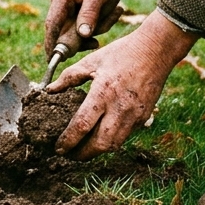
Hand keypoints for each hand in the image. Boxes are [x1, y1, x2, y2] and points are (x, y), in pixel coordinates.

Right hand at [44, 0, 122, 58]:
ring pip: (82, 29)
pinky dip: (103, 20)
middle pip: (68, 32)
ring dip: (101, 23)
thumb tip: (83, 35)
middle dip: (88, 35)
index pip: (52, 26)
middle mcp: (61, 4)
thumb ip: (90, 13)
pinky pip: (89, 23)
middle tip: (102, 37)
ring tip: (116, 8)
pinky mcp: (78, 8)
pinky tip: (115, 9)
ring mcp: (69, 6)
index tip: (52, 60)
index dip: (51, 44)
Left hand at [46, 10, 197, 159]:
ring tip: (83, 149)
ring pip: (114, 145)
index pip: (81, 126)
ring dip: (97, 151)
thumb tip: (50, 90)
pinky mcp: (143, 117)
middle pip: (99, 145)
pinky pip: (125, 136)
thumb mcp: (91, 61)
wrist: (155, 50)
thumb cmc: (121, 53)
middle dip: (81, 154)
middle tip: (69, 154)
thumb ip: (69, 77)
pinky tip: (101, 136)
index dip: (68, 141)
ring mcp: (134, 115)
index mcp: (103, 93)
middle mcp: (119, 108)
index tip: (58, 148)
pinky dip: (111, 141)